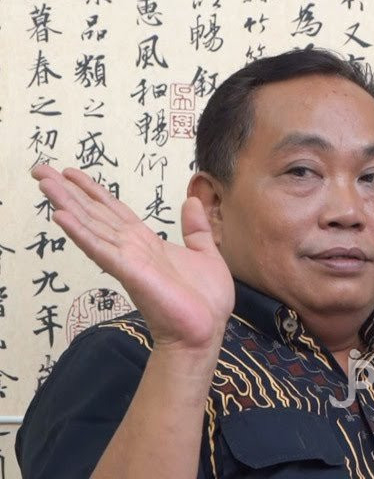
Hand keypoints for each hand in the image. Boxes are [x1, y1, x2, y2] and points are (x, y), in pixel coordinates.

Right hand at [32, 164, 233, 351]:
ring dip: (67, 204)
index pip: (114, 211)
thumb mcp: (206, 253)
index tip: (71, 173)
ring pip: (92, 226)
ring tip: (44, 182)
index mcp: (148, 243)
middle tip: (40, 169)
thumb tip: (192, 200)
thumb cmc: (205, 301)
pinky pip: (102, 250)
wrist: (205, 331)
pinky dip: (81, 233)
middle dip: (69, 191)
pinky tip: (62, 216)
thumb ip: (196, 228)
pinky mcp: (130, 273)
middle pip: (95, 214)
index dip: (93, 191)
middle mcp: (132, 249)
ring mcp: (128, 260)